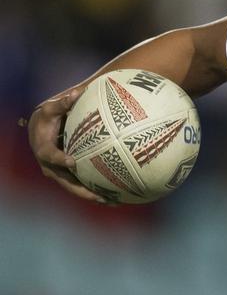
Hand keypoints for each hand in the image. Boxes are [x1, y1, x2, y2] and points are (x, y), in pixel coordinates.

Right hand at [26, 86, 104, 202]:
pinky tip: (117, 195)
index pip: (49, 155)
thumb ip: (63, 102)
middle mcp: (49, 165)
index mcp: (43, 148)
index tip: (72, 161)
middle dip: (82, 190)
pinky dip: (97, 191)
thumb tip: (76, 93)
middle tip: (100, 196)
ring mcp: (59, 172)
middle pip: (65, 182)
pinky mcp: (68, 175)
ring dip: (93, 196)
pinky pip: (82, 185)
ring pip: (75, 188)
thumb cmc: (48, 116)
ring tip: (114, 201)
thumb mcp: (52, 108)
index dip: (59, 159)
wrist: (41, 129)